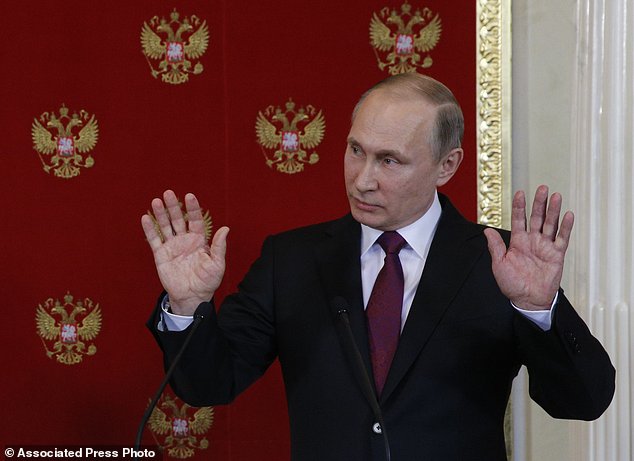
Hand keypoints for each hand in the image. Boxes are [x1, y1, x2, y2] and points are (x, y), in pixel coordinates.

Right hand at [141, 190, 228, 314]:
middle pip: (178, 219)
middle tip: (168, 193)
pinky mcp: (161, 255)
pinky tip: (145, 218)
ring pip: (165, 226)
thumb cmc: (208, 281)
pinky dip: (150, 229)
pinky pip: (154, 240)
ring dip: (161, 214)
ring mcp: (172, 246)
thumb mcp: (217, 264)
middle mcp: (184, 240)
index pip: (195, 220)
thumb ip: (219, 247)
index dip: (192, 208)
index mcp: (199, 240)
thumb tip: (225, 229)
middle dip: (173, 206)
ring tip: (156, 201)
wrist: (193, 297)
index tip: (189, 196)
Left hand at [484, 185, 573, 310]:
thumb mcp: (499, 264)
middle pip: (536, 217)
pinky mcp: (556, 254)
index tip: (520, 193)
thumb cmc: (512, 284)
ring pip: (550, 224)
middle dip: (539, 203)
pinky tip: (568, 215)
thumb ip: (495, 247)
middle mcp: (532, 241)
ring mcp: (545, 246)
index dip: (519, 206)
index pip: (519, 219)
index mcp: (517, 241)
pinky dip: (565, 227)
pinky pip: (562, 238)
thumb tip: (486, 230)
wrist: (528, 300)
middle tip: (542, 188)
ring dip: (553, 211)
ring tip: (556, 196)